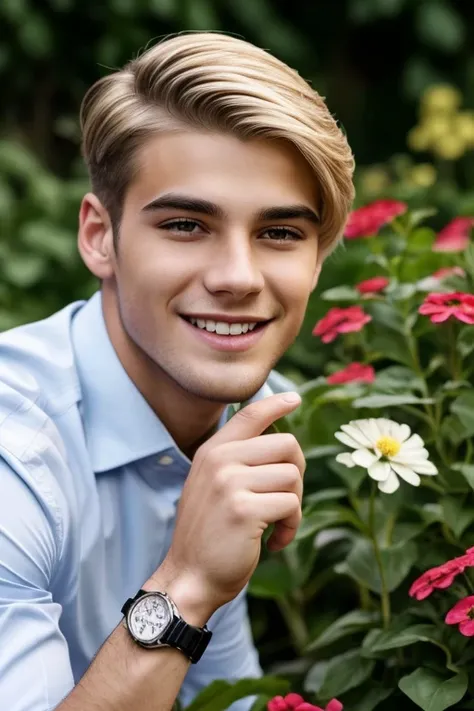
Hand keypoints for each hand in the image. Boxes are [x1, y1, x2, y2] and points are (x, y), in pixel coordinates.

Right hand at [160, 392, 304, 615]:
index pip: (250, 414)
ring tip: (276, 526)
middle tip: (286, 501)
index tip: (293, 398)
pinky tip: (274, 543)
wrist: (189, 577)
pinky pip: (291, 505)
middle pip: (287, 445)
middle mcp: (220, 459)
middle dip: (297, 474)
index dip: (276, 404)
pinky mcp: (244, 509)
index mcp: (213, 451)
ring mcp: (230, 483)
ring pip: (292, 476)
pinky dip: (291, 527)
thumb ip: (237, 461)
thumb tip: (281, 443)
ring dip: (294, 506)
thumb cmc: (209, 534)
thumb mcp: (213, 486)